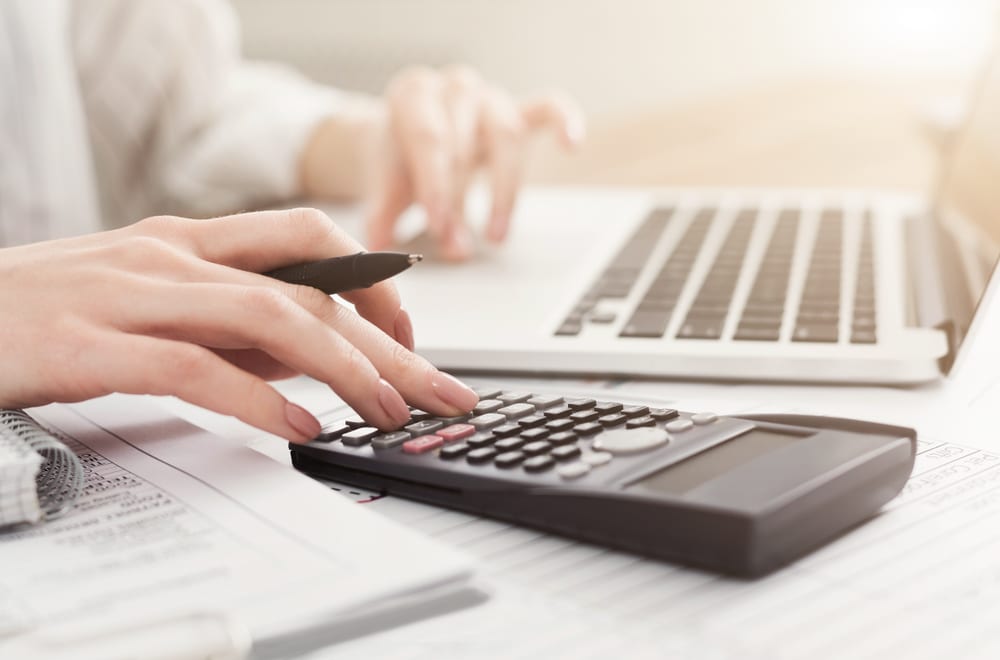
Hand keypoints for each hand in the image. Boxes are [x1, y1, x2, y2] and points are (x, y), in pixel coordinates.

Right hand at [0, 209, 478, 441]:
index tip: (410, 337)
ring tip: (390, 411)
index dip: (372, 284)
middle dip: (388, 342)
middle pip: (308, 288)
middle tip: (440, 389)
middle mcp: (171, 256)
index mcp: (188, 240)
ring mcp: (131, 295)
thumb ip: (232, 325)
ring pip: (267, 316)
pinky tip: (301, 426)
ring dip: (343, 368)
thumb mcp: (155, 306)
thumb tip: (315, 356)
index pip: (308, 241)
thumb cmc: (53, 314)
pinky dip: (257, 398)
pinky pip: (194, 368)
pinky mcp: (92, 346)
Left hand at [300, 66, 584, 260]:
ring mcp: (489, 97)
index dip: (435, 184)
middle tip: (455, 244)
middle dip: (460, 199)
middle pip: (466, 142)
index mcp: (413, 95)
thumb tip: (385, 249)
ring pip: (506, 134)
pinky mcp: (520, 110)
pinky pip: (550, 107)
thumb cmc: (399, 157)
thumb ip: (384, 216)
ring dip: (502, 191)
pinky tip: (571, 145)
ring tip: (496, 236)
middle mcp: (454, 88)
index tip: (439, 225)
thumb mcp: (384, 184)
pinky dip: (565, 122)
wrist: (405, 134)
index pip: (430, 138)